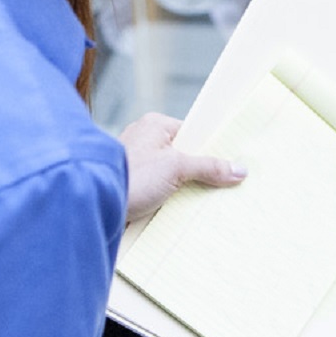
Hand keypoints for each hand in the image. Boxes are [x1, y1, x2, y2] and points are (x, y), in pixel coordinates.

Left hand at [117, 113, 244, 221]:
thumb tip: (239, 170)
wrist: (96, 203)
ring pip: (172, 176)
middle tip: (224, 186)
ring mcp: (137, 164)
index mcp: (154, 125)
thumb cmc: (133, 177)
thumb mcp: (176, 168)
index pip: (192, 135)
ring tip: (208, 202)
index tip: (230, 165)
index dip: (211, 150)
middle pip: (184, 156)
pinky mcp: (132, 185)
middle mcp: (144, 140)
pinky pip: (159, 190)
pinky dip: (170, 200)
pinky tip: (184, 211)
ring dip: (185, 189)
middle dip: (200, 173)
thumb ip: (209, 167)